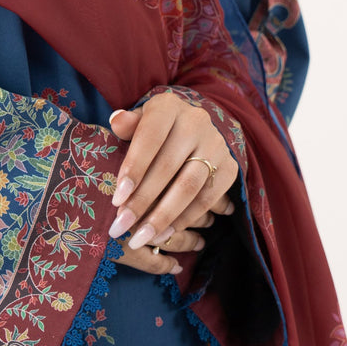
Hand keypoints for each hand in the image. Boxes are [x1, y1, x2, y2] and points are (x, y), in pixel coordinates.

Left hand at [106, 97, 237, 268]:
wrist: (194, 128)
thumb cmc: (155, 129)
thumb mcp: (140, 121)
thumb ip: (128, 124)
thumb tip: (116, 120)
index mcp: (168, 107)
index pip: (149, 138)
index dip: (133, 169)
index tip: (116, 200)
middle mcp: (196, 122)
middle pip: (167, 167)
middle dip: (142, 201)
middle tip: (122, 227)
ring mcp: (216, 144)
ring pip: (188, 186)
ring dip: (163, 217)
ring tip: (142, 238)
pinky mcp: (230, 167)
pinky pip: (206, 199)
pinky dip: (184, 219)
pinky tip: (165, 234)